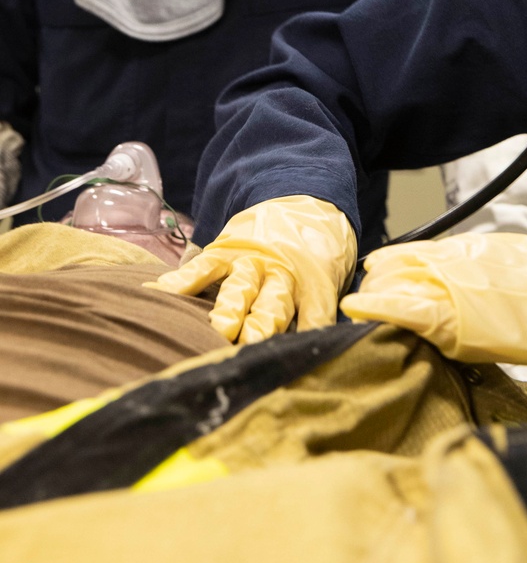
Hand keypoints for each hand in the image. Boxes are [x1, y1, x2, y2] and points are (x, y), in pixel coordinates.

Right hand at [149, 195, 356, 343]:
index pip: (316, 316)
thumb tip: (314, 355)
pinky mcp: (226, 250)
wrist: (304, 201)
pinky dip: (182, 280)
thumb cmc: (318, 252)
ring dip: (231, 309)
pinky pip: (203, 266)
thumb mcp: (330, 278)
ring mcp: (252, 261)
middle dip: (263, 328)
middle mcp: (283, 274)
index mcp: (315, 285)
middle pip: (273, 305)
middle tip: (254, 347)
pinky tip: (161, 292)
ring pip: (240, 288)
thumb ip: (318, 313)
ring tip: (219, 328)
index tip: (298, 362)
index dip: (309, 338)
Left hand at [340, 232, 526, 377]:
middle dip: (376, 285)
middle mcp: (451, 267)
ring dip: (373, 298)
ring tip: (362, 310)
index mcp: (463, 252)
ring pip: (394, 288)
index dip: (387, 265)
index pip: (408, 254)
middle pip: (395, 270)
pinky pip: (407, 314)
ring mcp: (451, 294)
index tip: (373, 272)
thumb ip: (469, 263)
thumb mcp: (501, 257)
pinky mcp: (456, 325)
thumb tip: (448, 268)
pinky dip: (379, 311)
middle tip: (367, 300)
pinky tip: (360, 311)